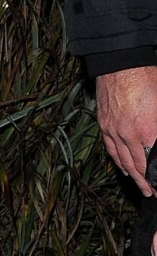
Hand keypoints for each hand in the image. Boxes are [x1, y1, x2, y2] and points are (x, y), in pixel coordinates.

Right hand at [96, 65, 156, 195]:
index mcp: (148, 131)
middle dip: (146, 183)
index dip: (156, 179)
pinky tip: (124, 168)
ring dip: (133, 176)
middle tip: (153, 193)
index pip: (153, 165)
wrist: (120, 62)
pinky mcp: (104, 124)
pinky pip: (111, 149)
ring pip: (123, 161)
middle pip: (138, 167)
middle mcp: (128, 135)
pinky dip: (119, 162)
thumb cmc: (147, 78)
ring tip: (141, 187)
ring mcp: (113, 130)